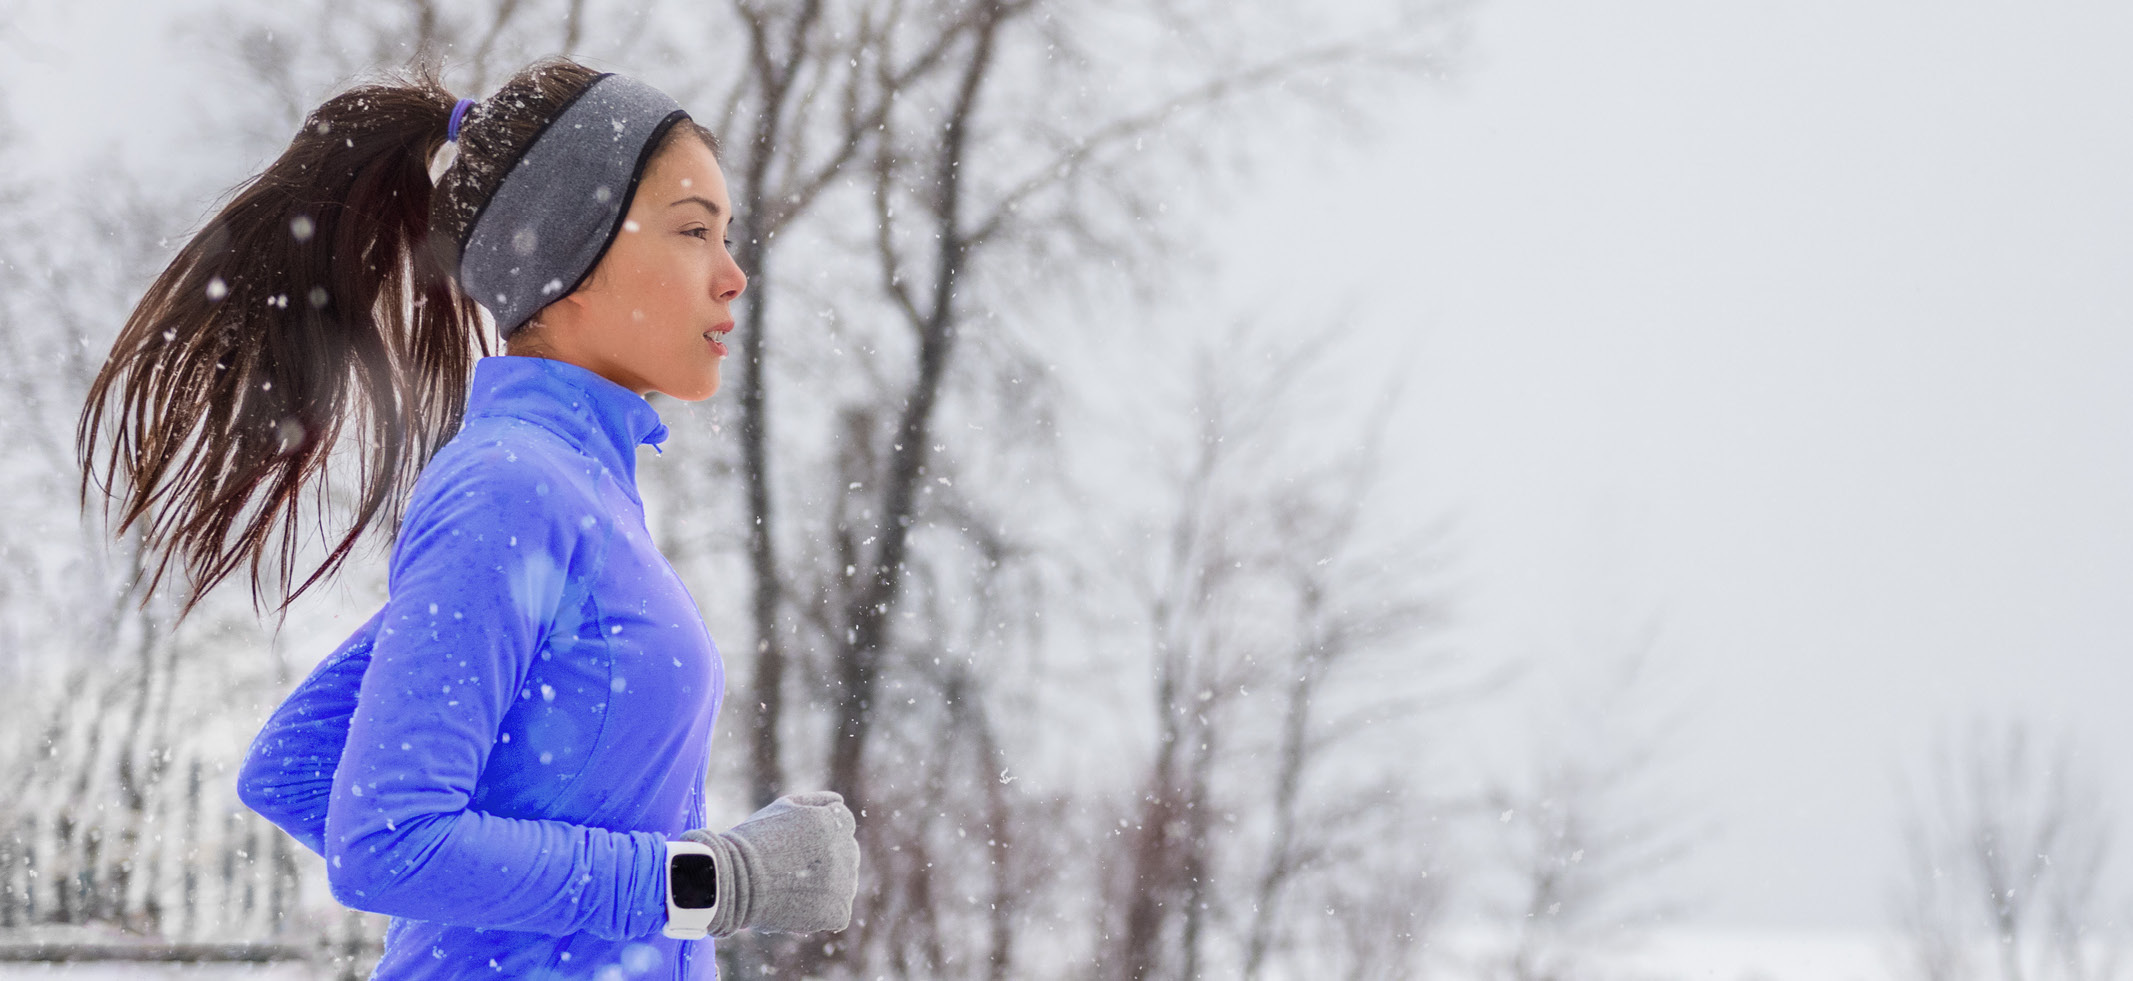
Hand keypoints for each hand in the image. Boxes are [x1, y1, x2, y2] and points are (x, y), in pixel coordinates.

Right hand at [681, 791, 859, 935]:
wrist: (731, 880)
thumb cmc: (752, 841)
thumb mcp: (782, 808)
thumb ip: (814, 802)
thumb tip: (838, 801)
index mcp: (835, 822)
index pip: (844, 825)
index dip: (819, 836)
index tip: (797, 846)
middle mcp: (846, 850)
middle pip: (846, 854)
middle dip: (824, 861)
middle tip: (791, 870)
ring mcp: (843, 882)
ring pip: (844, 885)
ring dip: (825, 888)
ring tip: (790, 890)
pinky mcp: (837, 912)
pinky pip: (838, 914)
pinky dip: (821, 915)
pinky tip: (796, 908)